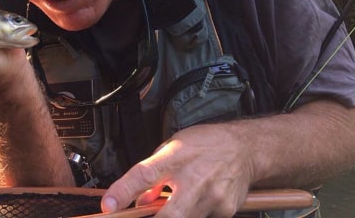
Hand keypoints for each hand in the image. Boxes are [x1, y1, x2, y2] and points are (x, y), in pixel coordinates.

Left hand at [102, 123, 253, 217]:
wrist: (244, 148)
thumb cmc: (206, 144)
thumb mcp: (172, 148)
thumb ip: (153, 175)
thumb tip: (139, 202)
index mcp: (176, 157)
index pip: (144, 175)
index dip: (123, 191)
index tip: (109, 206)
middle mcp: (194, 178)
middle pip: (171, 215)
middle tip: (143, 214)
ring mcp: (212, 197)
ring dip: (174, 216)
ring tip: (178, 199)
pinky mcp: (225, 211)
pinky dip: (193, 215)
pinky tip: (197, 201)